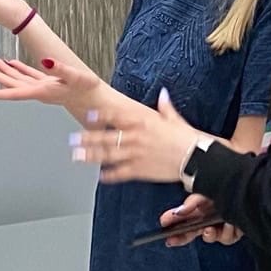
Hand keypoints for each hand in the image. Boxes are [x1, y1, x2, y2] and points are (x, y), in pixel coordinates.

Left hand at [0, 53, 98, 105]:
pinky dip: (18, 68)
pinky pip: (29, 75)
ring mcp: (42, 87)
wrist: (96, 98)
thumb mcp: (76, 76)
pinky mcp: (48, 83)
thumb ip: (60, 68)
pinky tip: (11, 62)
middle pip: (12, 84)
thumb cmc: (88, 89)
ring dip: (4, 71)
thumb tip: (45, 60)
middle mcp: (39, 91)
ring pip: (18, 79)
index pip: (15, 93)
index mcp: (42, 92)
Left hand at [73, 88, 205, 184]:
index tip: (87, 115)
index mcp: (143, 122)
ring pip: (108, 156)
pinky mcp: (140, 171)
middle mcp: (135, 138)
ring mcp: (136, 155)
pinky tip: (100, 176)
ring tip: (77, 156)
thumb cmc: (188, 139)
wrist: (198, 158)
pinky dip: (109, 175)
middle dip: (87, 139)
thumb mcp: (175, 119)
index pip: (116, 117)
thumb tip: (163, 94)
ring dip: (91, 156)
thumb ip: (165, 106)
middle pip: (106, 138)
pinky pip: (120, 173)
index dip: (100, 116)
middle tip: (73, 139)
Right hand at [157, 192, 242, 247]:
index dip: (171, 221)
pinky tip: (230, 224)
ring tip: (212, 228)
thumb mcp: (207, 193)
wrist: (253, 193)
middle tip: (172, 239)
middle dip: (181, 236)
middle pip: (192, 232)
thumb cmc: (229, 188)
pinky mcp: (234, 232)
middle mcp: (210, 218)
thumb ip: (192, 203)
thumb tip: (178, 212)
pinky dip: (228, 232)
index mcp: (201, 208)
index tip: (163, 224)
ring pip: (211, 237)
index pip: (183, 217)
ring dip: (210, 234)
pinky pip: (227, 238)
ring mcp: (221, 226)